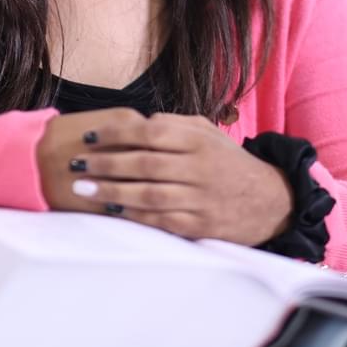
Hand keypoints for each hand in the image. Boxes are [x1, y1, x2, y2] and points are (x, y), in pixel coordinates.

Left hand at [40, 110, 293, 245]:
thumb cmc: (228, 163)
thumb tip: (138, 120)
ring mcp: (199, 198)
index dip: (117, 133)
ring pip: (148, 194)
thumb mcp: (209, 133)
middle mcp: (199, 168)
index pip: (151, 131)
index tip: (90, 136)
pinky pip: (160, 220)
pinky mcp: (199, 226)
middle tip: (76, 164)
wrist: (270, 202)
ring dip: (111, 192)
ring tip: (82, 190)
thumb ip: (174, 124)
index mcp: (198, 140)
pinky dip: (133, 216)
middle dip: (105, 163)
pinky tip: (111, 212)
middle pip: (144, 163)